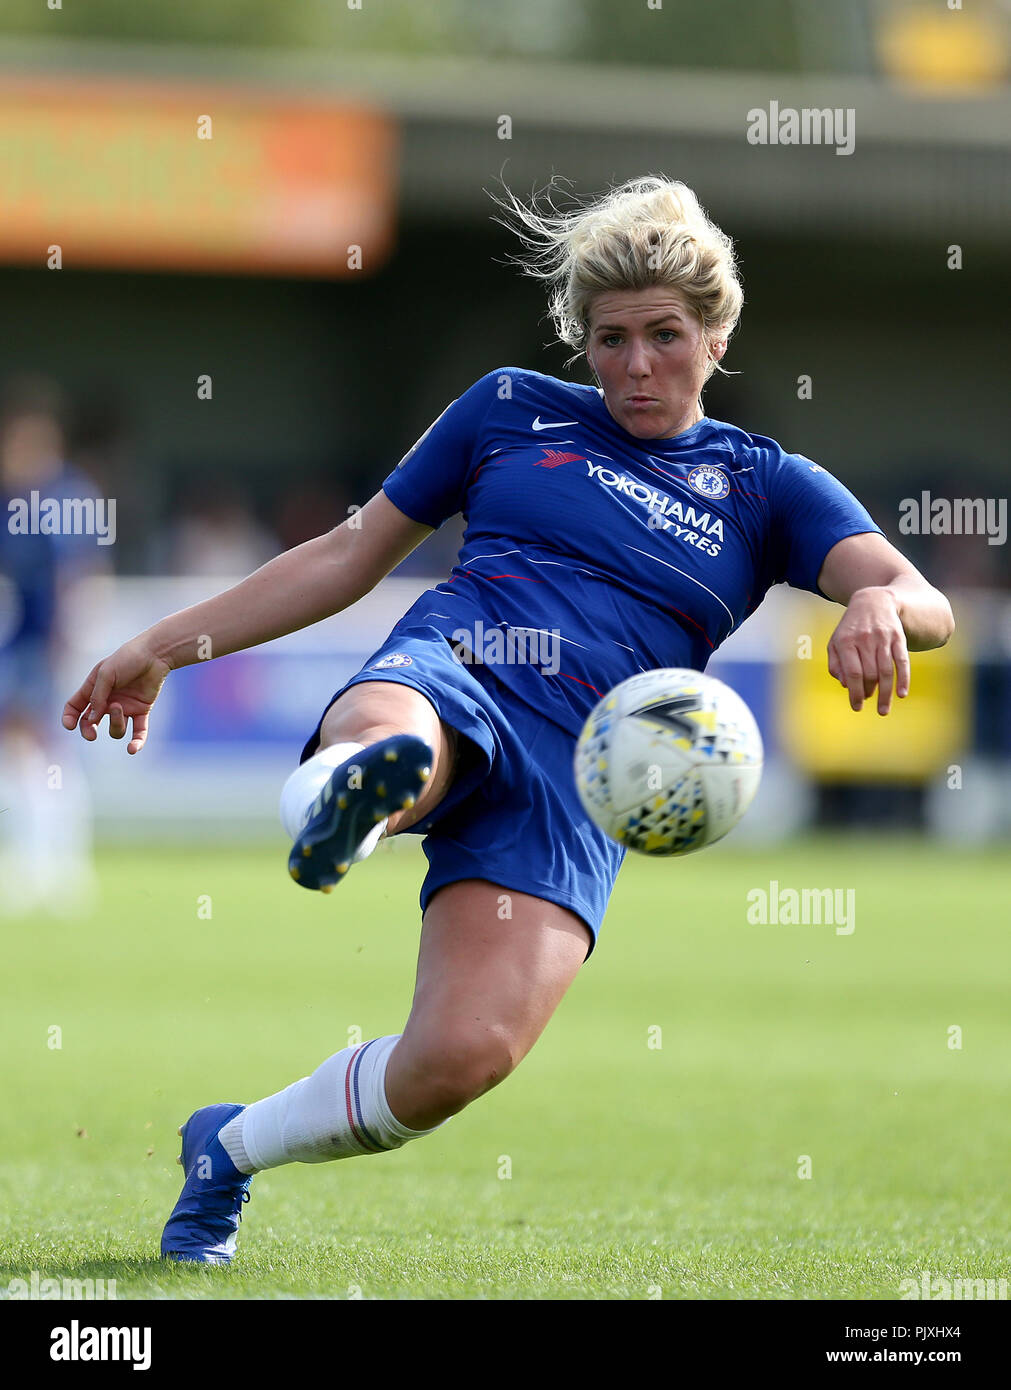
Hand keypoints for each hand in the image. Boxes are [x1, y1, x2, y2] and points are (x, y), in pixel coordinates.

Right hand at [62, 640, 172, 753]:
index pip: (75, 706)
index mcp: (93, 688)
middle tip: (91, 734)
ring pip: (115, 728)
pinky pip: (138, 732)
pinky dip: (136, 742)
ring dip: (115, 722)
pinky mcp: (141, 711)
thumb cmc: (128, 659)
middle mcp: (107, 700)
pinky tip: (132, 749)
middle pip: (91, 723)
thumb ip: (98, 696)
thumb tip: (92, 719)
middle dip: (88, 730)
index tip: (69, 726)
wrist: (155, 654)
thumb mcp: (106, 674)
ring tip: (119, 706)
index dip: (69, 717)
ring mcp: (124, 707)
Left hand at [826, 586, 909, 714]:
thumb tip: (846, 685)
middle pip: (870, 673)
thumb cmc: (851, 629)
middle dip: (868, 692)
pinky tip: (902, 694)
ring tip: (883, 710)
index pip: (853, 672)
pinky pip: (902, 661)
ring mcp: (883, 638)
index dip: (855, 692)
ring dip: (886, 693)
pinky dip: (903, 679)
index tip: (857, 706)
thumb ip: (836, 664)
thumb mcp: (836, 642)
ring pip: (886, 671)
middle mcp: (865, 639)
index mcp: (846, 641)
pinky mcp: (898, 638)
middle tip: (867, 702)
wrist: (873, 601)